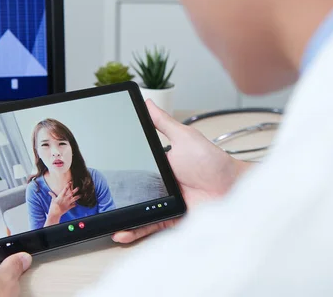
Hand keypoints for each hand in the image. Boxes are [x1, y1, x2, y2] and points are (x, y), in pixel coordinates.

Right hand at [45, 182, 79, 225]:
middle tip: (78, 187)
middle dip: (76, 190)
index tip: (71, 182)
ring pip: (75, 198)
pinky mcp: (69, 207)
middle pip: (72, 193)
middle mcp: (66, 198)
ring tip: (81, 195)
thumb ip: (52, 195)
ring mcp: (68, 202)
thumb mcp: (53, 199)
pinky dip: (75, 204)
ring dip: (78, 196)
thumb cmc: (53, 206)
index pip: (66, 188)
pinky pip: (73, 205)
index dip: (68, 184)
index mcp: (61, 195)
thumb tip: (49, 192)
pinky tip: (76, 204)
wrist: (55, 212)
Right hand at [112, 100, 250, 242]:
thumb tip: (147, 102)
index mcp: (160, 166)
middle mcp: (161, 185)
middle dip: (116, 199)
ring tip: (106, 220)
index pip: (135, 169)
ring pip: (138, 212)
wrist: (233, 188)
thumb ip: (162, 122)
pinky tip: (122, 231)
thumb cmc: (213, 161)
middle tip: (99, 201)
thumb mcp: (183, 136)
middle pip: (133, 193)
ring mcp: (165, 203)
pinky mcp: (171, 219)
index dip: (120, 173)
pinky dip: (135, 230)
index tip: (103, 172)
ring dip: (122, 218)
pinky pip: (150, 226)